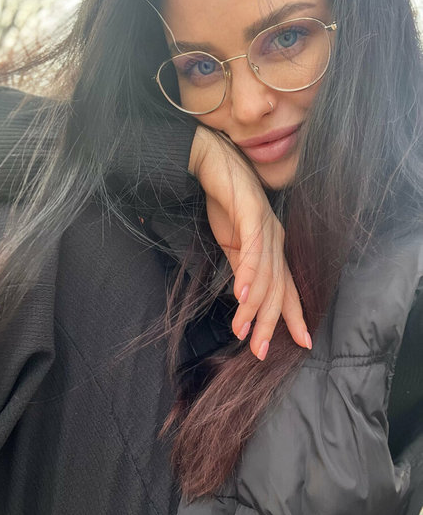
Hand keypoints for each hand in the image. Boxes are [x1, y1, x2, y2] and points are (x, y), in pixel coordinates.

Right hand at [189, 125, 310, 360]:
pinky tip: (241, 296)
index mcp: (272, 248)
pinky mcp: (252, 215)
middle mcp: (276, 240)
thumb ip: (241, 269)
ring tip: (244, 332)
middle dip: (271, 323)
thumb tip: (245, 300)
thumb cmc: (223, 201)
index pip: (286, 287)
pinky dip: (248, 275)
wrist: (213, 163)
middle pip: (279, 288)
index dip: (294, 316)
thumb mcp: (232, 244)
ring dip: (254, 307)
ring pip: (267, 275)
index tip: (302, 343)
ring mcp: (266, 228)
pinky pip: (253, 251)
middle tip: (261, 352)